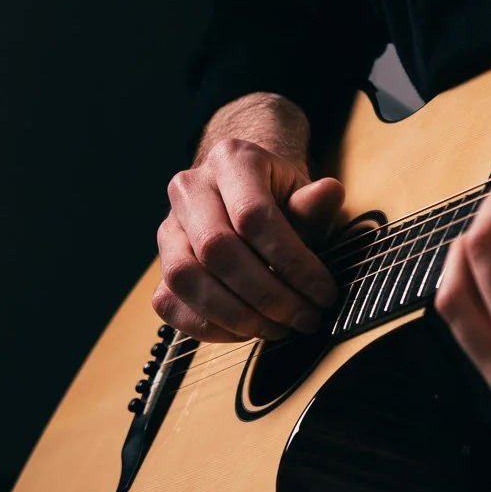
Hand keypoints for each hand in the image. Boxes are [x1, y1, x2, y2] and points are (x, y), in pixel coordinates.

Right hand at [153, 139, 343, 342]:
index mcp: (232, 160)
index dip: (291, 262)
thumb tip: (330, 192)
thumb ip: (315, 203)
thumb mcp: (305, 194)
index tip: (323, 294)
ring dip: (235, 315)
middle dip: (266, 295)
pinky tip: (246, 332)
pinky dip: (207, 326)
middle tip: (304, 319)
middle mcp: (190, 188)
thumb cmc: (282, 199)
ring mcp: (168, 227)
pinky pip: (169, 302)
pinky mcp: (160, 264)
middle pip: (216, 249)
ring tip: (277, 329)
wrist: (249, 196)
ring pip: (185, 278)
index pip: (253, 216)